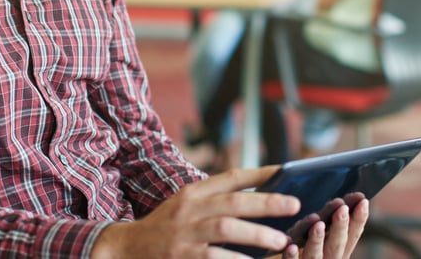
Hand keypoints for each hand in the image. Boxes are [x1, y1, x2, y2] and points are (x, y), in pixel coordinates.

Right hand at [91, 167, 300, 257]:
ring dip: (257, 234)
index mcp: (193, 192)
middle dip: (267, 202)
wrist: (125, 249)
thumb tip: (261, 200)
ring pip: (226, 228)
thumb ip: (216, 202)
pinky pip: (214, 258)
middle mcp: (189, 208)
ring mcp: (184, 233)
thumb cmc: (165, 229)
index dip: (260, 174)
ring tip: (281, 241)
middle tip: (295, 205)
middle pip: (234, 201)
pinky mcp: (180, 256)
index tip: (287, 170)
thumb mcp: (186, 207)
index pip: (231, 177)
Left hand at [282, 197, 368, 258]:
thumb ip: (331, 225)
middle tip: (342, 209)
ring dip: (317, 241)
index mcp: (338, 253)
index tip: (363, 201)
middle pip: (336, 246)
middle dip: (340, 227)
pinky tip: (290, 247)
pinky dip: (292, 257)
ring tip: (318, 224)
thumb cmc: (310, 254)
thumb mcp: (324, 241)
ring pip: (315, 256)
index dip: (358, 220)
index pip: (352, 236)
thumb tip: (348, 200)